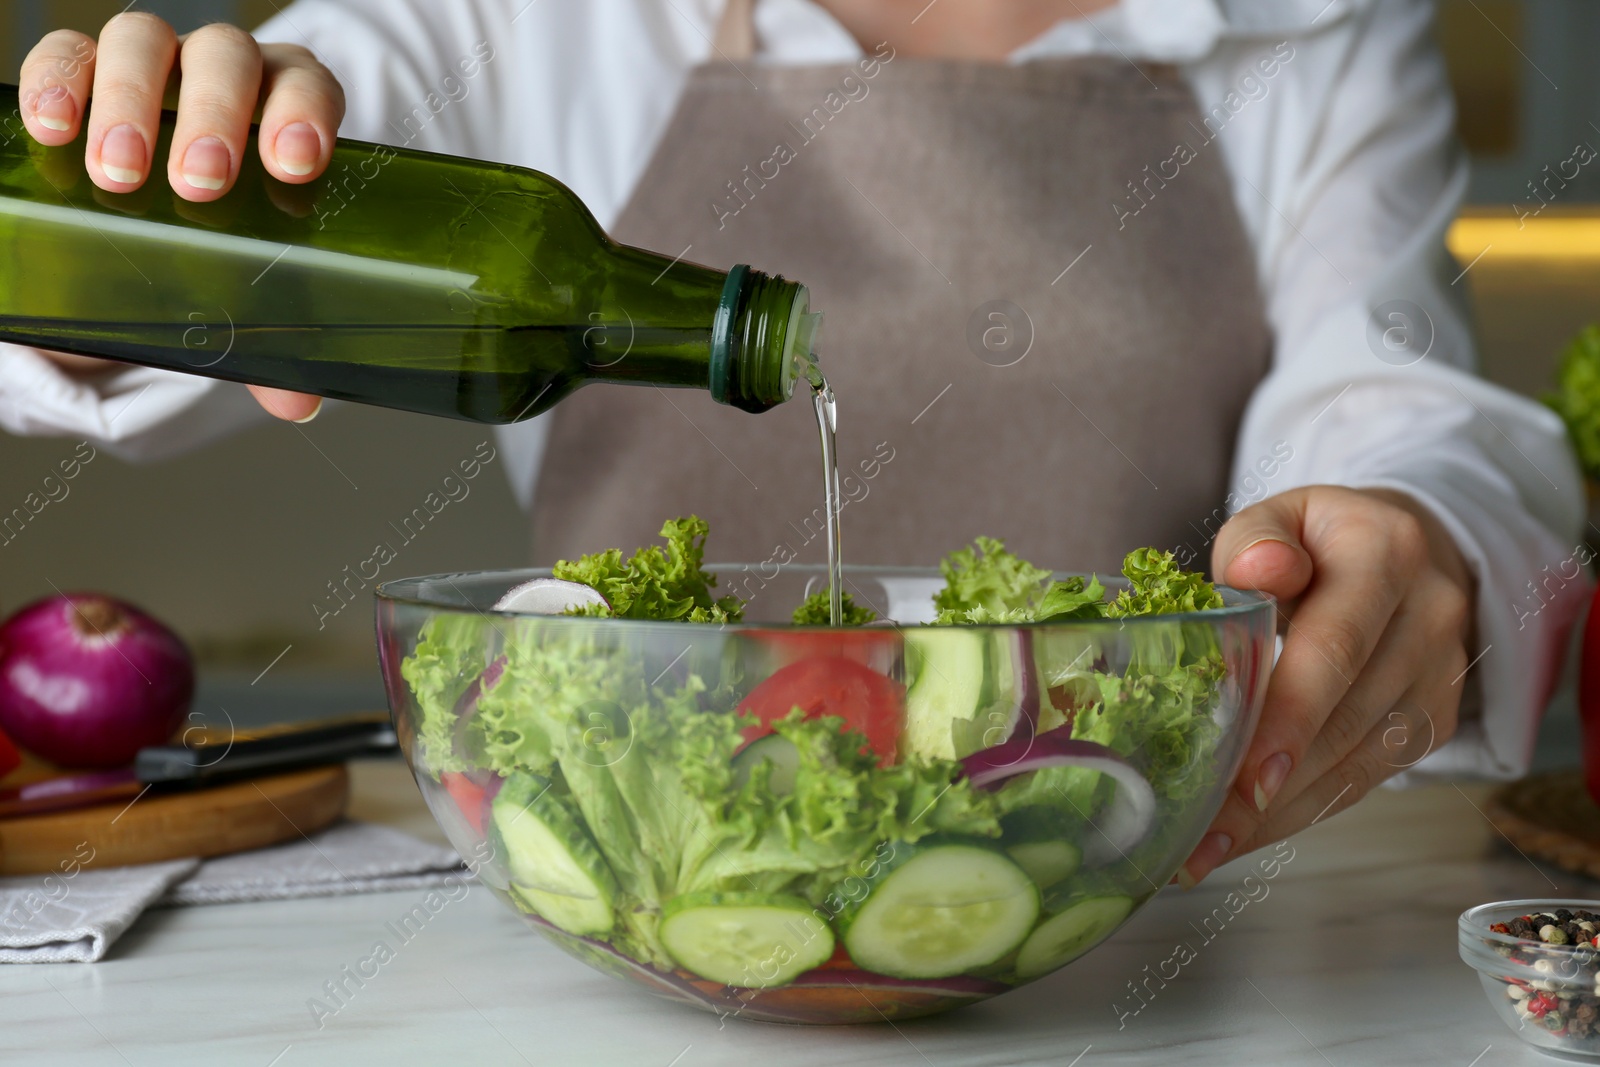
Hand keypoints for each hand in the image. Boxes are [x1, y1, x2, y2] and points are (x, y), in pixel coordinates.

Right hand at [20, 12, 335, 421]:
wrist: (156, 206)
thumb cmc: (223, 229)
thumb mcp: (251, 271)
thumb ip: (276, 330)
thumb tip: (296, 401)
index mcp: (286, 105)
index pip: (306, 84)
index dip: (304, 113)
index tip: (292, 166)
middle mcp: (225, 73)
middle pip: (224, 59)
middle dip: (214, 116)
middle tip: (198, 183)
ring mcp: (153, 64)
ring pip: (143, 43)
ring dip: (132, 102)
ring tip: (117, 173)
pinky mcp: (84, 69)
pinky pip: (65, 52)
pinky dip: (56, 82)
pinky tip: (52, 129)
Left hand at [1180, 485, 1475, 885]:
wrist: (1412, 551)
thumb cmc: (1320, 540)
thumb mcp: (1282, 513)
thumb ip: (1257, 537)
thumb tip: (1258, 571)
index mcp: (1387, 554)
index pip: (1338, 645)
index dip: (1292, 716)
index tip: (1247, 778)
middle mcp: (1429, 618)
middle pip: (1345, 719)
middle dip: (1269, 789)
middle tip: (1201, 836)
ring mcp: (1440, 676)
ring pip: (1359, 763)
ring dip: (1280, 816)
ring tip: (1207, 849)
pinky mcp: (1436, 720)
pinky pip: (1367, 777)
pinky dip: (1304, 810)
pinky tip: (1249, 834)